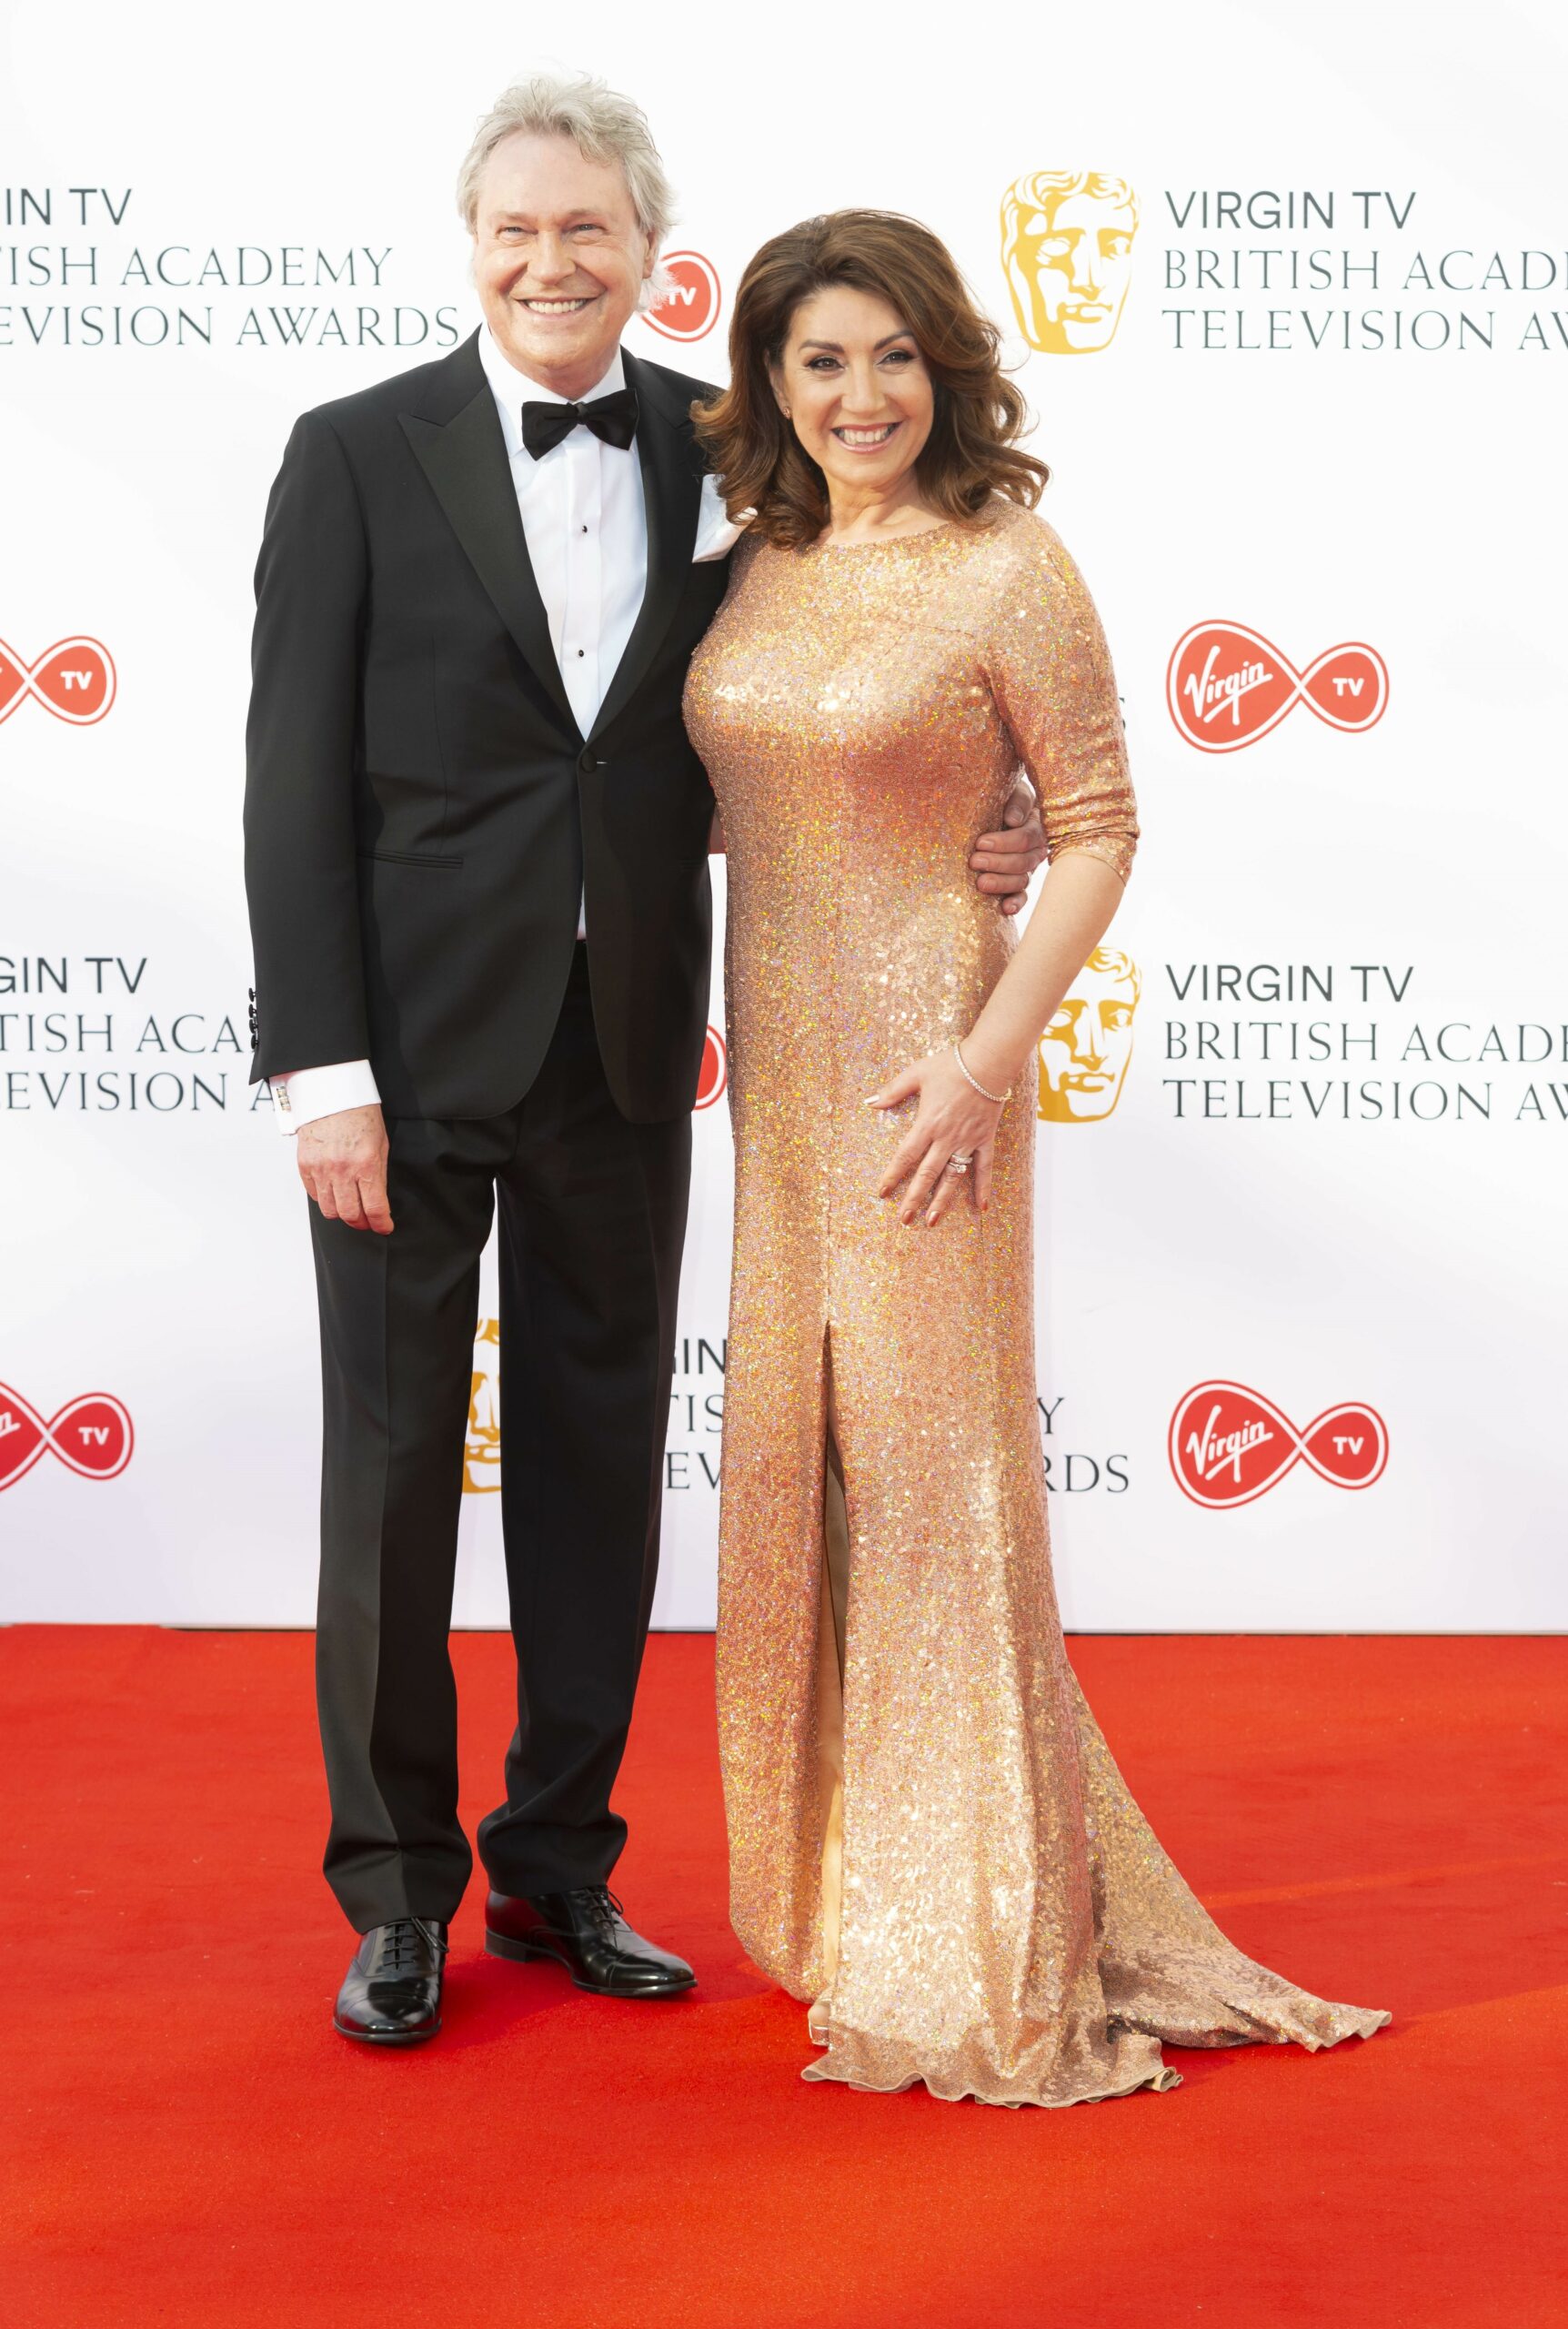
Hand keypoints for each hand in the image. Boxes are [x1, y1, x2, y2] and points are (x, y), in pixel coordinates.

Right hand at [297, 1104, 392, 1234]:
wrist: (332, 1093)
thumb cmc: (359, 1114)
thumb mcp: (380, 1144)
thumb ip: (378, 1174)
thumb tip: (378, 1200)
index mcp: (366, 1163)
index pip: (375, 1207)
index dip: (381, 1223)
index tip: (385, 1227)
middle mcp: (341, 1169)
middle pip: (350, 1214)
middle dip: (362, 1223)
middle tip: (368, 1221)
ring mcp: (320, 1168)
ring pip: (329, 1210)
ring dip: (342, 1214)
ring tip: (350, 1210)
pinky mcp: (305, 1165)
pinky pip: (314, 1195)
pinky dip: (325, 1199)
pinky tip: (334, 1194)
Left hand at [867, 1051, 1002, 1225]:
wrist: (988, 1062)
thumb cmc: (951, 1066)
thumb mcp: (917, 1073)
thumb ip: (893, 1090)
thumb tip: (870, 1102)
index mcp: (928, 1123)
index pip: (905, 1156)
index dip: (893, 1175)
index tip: (882, 1193)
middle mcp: (947, 1137)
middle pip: (927, 1174)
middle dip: (914, 1199)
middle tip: (904, 1220)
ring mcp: (968, 1141)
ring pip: (953, 1177)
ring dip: (942, 1200)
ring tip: (932, 1221)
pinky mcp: (985, 1139)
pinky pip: (984, 1168)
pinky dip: (983, 1188)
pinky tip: (981, 1208)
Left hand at [969, 780, 1046, 916]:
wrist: (994, 807)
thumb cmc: (1002, 796)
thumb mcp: (1012, 791)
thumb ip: (1017, 802)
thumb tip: (1013, 820)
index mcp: (1036, 826)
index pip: (1026, 838)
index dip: (1004, 842)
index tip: (980, 842)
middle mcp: (1035, 849)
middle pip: (1023, 861)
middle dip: (998, 863)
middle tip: (974, 861)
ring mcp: (1027, 868)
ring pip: (1021, 880)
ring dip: (1001, 883)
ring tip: (980, 883)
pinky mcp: (1018, 883)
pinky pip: (1022, 896)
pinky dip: (1015, 903)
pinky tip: (1005, 908)